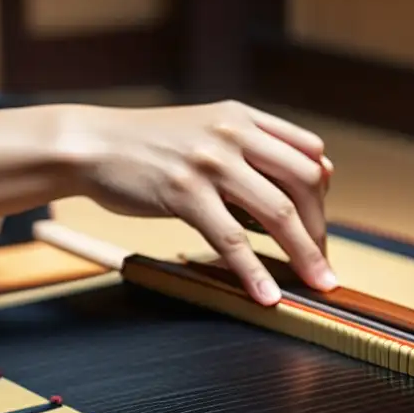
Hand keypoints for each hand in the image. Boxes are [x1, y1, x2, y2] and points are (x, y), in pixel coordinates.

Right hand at [61, 100, 336, 303]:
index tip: (319, 223)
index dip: (322, 191)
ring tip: (317, 283)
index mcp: (242, 118)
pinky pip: (232, 240)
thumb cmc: (144, 145)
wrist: (90, 144)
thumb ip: (242, 150)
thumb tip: (280, 194)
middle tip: (321, 260)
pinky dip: (254, 272)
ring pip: (278, 212)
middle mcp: (233, 134)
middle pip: (305, 182)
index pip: (309, 151)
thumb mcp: (201, 130)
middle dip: (320, 226)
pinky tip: (265, 295)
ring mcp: (210, 163)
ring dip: (305, 253)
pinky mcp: (185, 193)